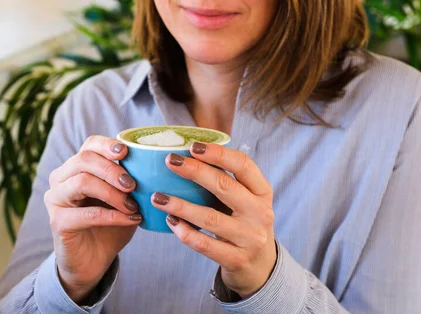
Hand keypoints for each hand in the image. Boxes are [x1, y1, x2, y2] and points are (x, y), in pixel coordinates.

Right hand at [45, 135, 142, 301]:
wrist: (93, 261)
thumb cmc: (109, 225)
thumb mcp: (123, 199)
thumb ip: (131, 182)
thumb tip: (154, 165)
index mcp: (76, 167)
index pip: (89, 145)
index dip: (107, 145)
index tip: (127, 152)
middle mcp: (61, 179)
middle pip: (84, 160)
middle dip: (112, 170)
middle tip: (133, 185)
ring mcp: (55, 199)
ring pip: (82, 182)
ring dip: (113, 193)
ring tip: (133, 205)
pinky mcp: (58, 222)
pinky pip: (88, 213)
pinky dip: (113, 215)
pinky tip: (131, 219)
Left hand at [151, 142, 276, 297]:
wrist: (260, 266)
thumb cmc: (244, 223)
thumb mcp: (247, 200)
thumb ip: (227, 181)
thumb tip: (187, 154)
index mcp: (262, 192)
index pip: (243, 165)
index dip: (218, 153)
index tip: (193, 146)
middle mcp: (260, 213)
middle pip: (224, 186)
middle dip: (195, 171)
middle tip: (170, 162)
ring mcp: (249, 238)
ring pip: (210, 218)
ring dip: (180, 205)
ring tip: (157, 197)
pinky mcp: (236, 259)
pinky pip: (204, 244)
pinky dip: (185, 232)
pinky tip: (170, 221)